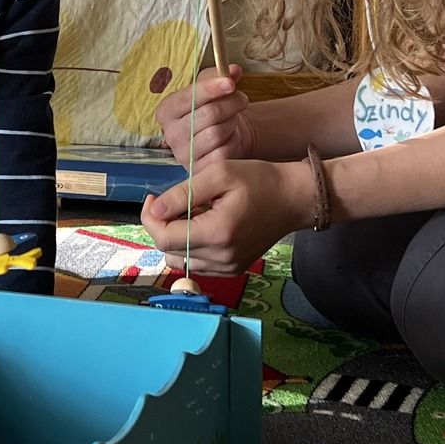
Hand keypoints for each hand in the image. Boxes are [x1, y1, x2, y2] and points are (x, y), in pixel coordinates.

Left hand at [139, 157, 315, 276]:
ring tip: (191, 213)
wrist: (294, 199)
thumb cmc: (260, 180)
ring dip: (176, 237)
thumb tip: (155, 210)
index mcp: (217, 234)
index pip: (163, 238)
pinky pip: (197, 263)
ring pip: (180, 260)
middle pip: (168, 251)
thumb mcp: (219, 174)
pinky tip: (204, 225)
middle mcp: (221, 258)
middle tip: (172, 202)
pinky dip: (191, 246)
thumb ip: (183, 193)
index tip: (153, 198)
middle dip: (161, 226)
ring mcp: (227, 268)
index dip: (149, 218)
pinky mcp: (232, 269)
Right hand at [154, 64, 252, 168]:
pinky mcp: (198, 170)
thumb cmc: (213, 109)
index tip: (230, 82)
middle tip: (242, 98)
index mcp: (166, 110)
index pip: (187, 97)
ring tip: (234, 117)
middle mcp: (170, 134)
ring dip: (232, 121)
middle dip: (230, 103)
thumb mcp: (212, 88)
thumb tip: (234, 70)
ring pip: (216, 133)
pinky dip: (232, 141)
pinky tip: (231, 137)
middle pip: (207, 114)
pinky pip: (222, 153)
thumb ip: (220, 76)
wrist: (222, 137)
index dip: (210, 89)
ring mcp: (183, 154)